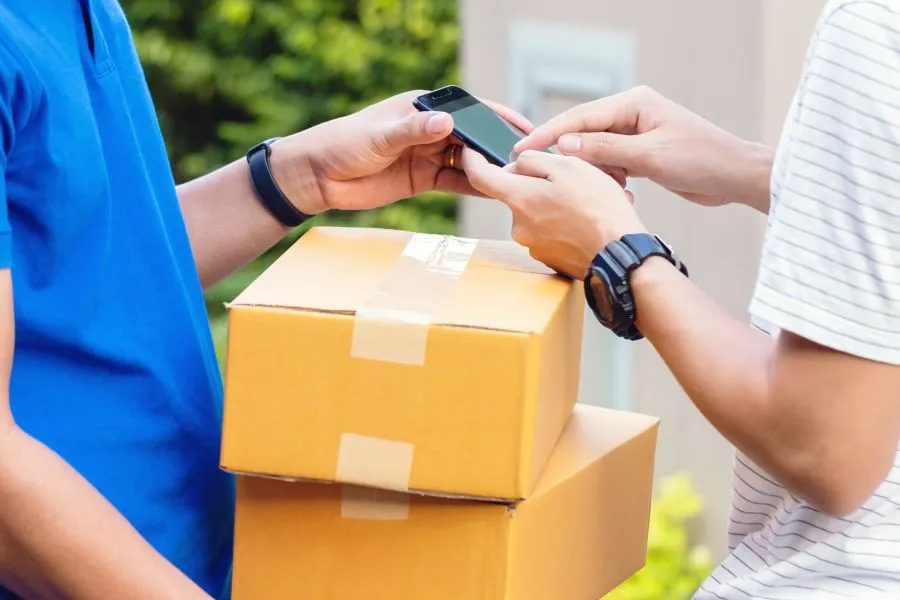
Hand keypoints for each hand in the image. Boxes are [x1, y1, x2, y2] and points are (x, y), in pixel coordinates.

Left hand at [268, 90, 532, 215]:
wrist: (318, 177)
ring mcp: (427, 154)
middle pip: (472, 137)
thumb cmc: (343, 143)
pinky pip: (455, 182)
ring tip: (514, 180)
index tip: (521, 128)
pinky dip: (473, 187)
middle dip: (497, 147)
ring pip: (467, 161)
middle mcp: (429, 129)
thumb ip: (414, 131)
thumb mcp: (380, 136)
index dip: (496, 117)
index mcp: (422, 108)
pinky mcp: (422, 178)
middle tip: (525, 161)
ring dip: (487, 169)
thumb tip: (447, 123)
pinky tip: (492, 193)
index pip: (468, 109)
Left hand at [462, 148, 644, 278]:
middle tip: (571, 179)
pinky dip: (564, 222)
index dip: (473, 160)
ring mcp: (532, 245)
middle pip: (516, 194)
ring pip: (536, 212)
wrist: (620, 254)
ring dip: (555, 203)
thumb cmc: (599, 208)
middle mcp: (518, 226)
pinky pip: (550, 231)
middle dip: (536, 183)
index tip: (472, 150)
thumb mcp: (569, 167)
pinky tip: (587, 220)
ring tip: (588, 202)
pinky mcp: (548, 258)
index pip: (480, 177)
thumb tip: (516, 165)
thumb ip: (534, 161)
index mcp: (519, 199)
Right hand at [515, 86, 772, 212]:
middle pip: (584, 132)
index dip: (549, 133)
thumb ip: (606, 149)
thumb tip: (566, 144)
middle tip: (545, 175)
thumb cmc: (701, 159)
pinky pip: (611, 163)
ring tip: (597, 188)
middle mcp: (632, 113)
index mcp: (633, 103)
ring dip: (594, 172)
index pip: (580, 117)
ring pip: (596, 151)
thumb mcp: (649, 156)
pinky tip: (618, 191)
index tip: (522, 148)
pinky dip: (608, 178)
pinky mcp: (641, 152)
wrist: (733, 176)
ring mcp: (636, 133)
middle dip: (569, 156)